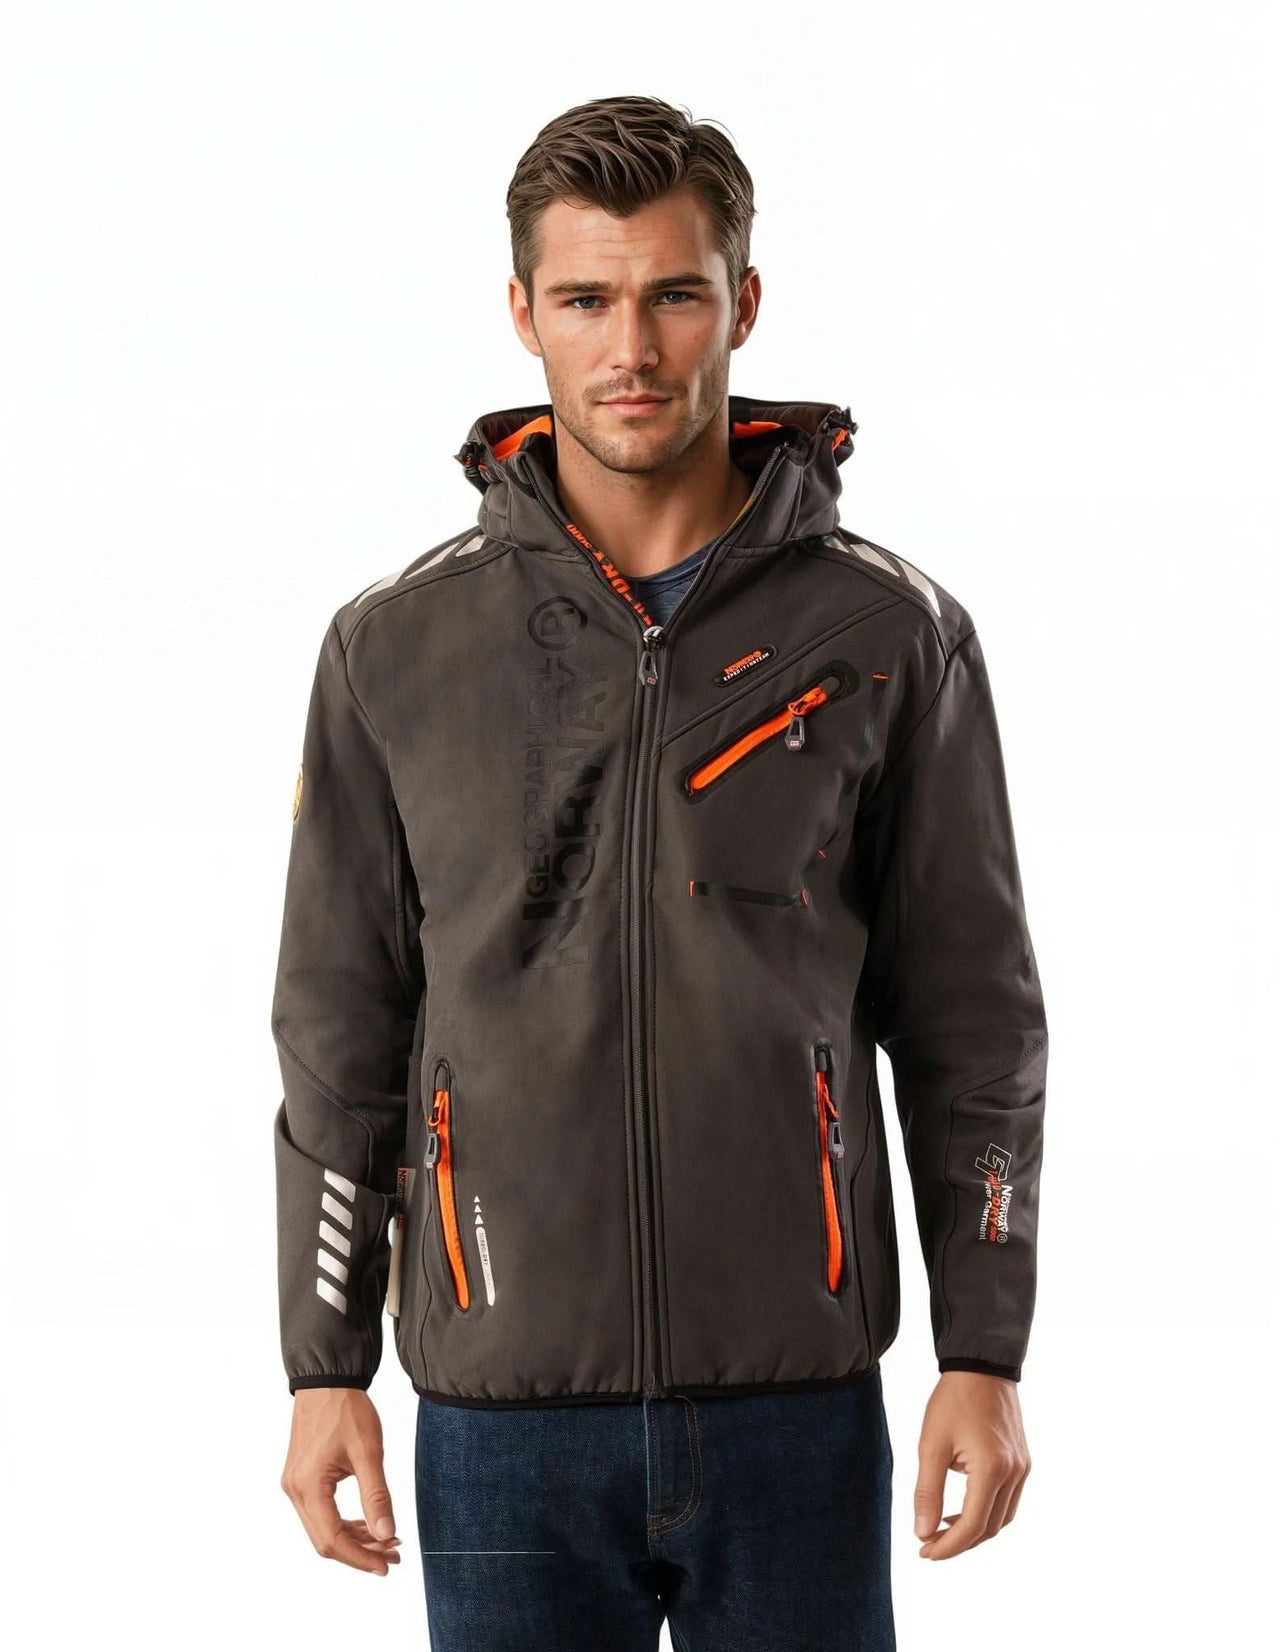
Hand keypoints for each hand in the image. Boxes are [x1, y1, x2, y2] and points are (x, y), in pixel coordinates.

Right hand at [281, 1387, 402, 1573]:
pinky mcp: (301, 1478)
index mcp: (309, 1486)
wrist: (327, 1381)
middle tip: (394, 1555)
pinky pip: (320, 1512)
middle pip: (325, 1540)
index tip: (387, 1565)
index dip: (360, 1557)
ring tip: (387, 1541)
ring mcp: (295, 1485)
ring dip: (354, 1538)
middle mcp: (295, 1490)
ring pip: (323, 1528)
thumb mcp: (369, 1452)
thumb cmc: (346, 1410)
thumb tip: (386, 1534)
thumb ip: (377, 1496)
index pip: (332, 1540)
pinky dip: (344, 1522)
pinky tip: (367, 1524)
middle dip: (361, 1551)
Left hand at [913, 1371, 1030, 1559]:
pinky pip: (1008, 1501)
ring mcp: (1022, 1468)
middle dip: (959, 1541)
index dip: (948, 1546)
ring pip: (1002, 1518)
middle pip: (990, 1528)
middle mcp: (1014, 1473)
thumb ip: (927, 1491)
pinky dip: (986, 1511)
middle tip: (928, 1543)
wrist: (981, 1366)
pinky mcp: (1023, 1462)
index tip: (924, 1552)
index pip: (972, 1526)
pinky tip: (961, 1507)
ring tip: (941, 1528)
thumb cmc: (953, 1400)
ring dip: (974, 1530)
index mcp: (992, 1470)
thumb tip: (922, 1532)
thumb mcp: (931, 1445)